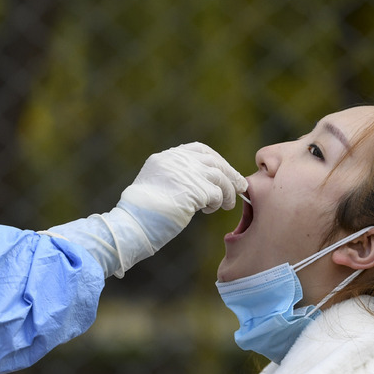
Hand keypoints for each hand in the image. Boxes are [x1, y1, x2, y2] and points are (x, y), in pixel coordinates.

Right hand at [121, 141, 247, 224]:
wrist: (134, 223)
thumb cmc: (143, 212)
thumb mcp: (156, 184)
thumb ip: (177, 176)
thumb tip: (203, 180)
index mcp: (166, 157)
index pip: (199, 150)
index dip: (215, 160)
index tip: (223, 170)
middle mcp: (177, 160)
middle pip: (214, 161)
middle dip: (230, 174)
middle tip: (240, 186)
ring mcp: (186, 173)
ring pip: (219, 177)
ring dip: (227, 192)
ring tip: (226, 205)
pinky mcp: (195, 189)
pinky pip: (217, 194)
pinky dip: (218, 203)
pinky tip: (210, 210)